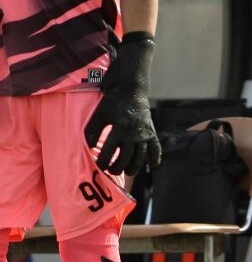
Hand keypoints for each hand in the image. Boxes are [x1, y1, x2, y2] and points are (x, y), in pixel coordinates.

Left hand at [83, 32, 161, 174]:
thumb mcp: (99, 114)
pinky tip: (152, 166)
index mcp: (119, 128)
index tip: (99, 166)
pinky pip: (156, 148)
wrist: (132, 89)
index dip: (103, 162)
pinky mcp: (151, 131)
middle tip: (111, 171)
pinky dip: (155, 158)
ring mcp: (144, 133)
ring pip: (140, 156)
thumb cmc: (112, 101)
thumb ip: (92, 131)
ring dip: (134, 167)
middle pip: (126, 158)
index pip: (109, 152)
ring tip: (128, 172)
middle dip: (117, 168)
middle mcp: (133, 133)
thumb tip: (86, 148)